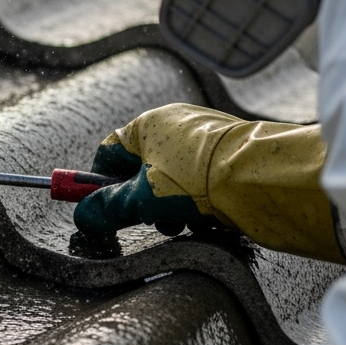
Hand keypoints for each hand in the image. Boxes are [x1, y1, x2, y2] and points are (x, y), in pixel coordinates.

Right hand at [72, 104, 344, 261]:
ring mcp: (206, 136)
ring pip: (173, 177)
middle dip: (142, 199)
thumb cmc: (196, 180)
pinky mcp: (231, 153)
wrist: (262, 179)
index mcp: (148, 124)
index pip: (110, 152)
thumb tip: (83, 218)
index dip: (101, 182)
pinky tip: (208, 216)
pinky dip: (198, 199)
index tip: (101, 206)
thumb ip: (108, 209)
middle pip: (142, 167)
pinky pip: (202, 179)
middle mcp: (176, 123)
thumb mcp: (142, 199)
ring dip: (170, 204)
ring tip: (183, 221)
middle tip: (148, 219)